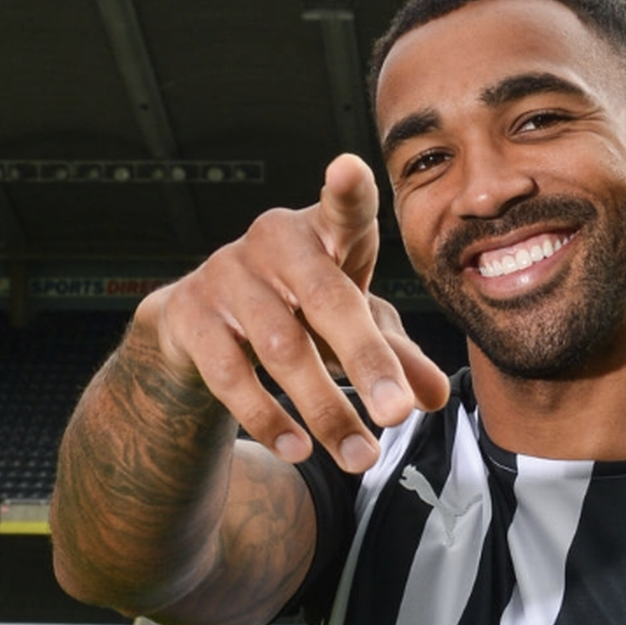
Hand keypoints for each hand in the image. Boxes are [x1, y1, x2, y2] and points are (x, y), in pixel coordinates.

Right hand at [138, 154, 450, 471]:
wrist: (200, 326)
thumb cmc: (296, 312)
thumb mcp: (350, 327)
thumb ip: (395, 357)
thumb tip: (435, 396)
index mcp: (324, 232)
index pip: (342, 207)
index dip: (347, 191)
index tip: (349, 167)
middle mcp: (273, 243)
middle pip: (327, 302)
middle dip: (367, 362)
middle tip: (398, 415)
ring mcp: (227, 276)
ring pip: (282, 348)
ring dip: (326, 409)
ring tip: (362, 457)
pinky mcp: (190, 317)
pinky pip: (231, 375)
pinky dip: (268, 417)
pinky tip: (299, 448)